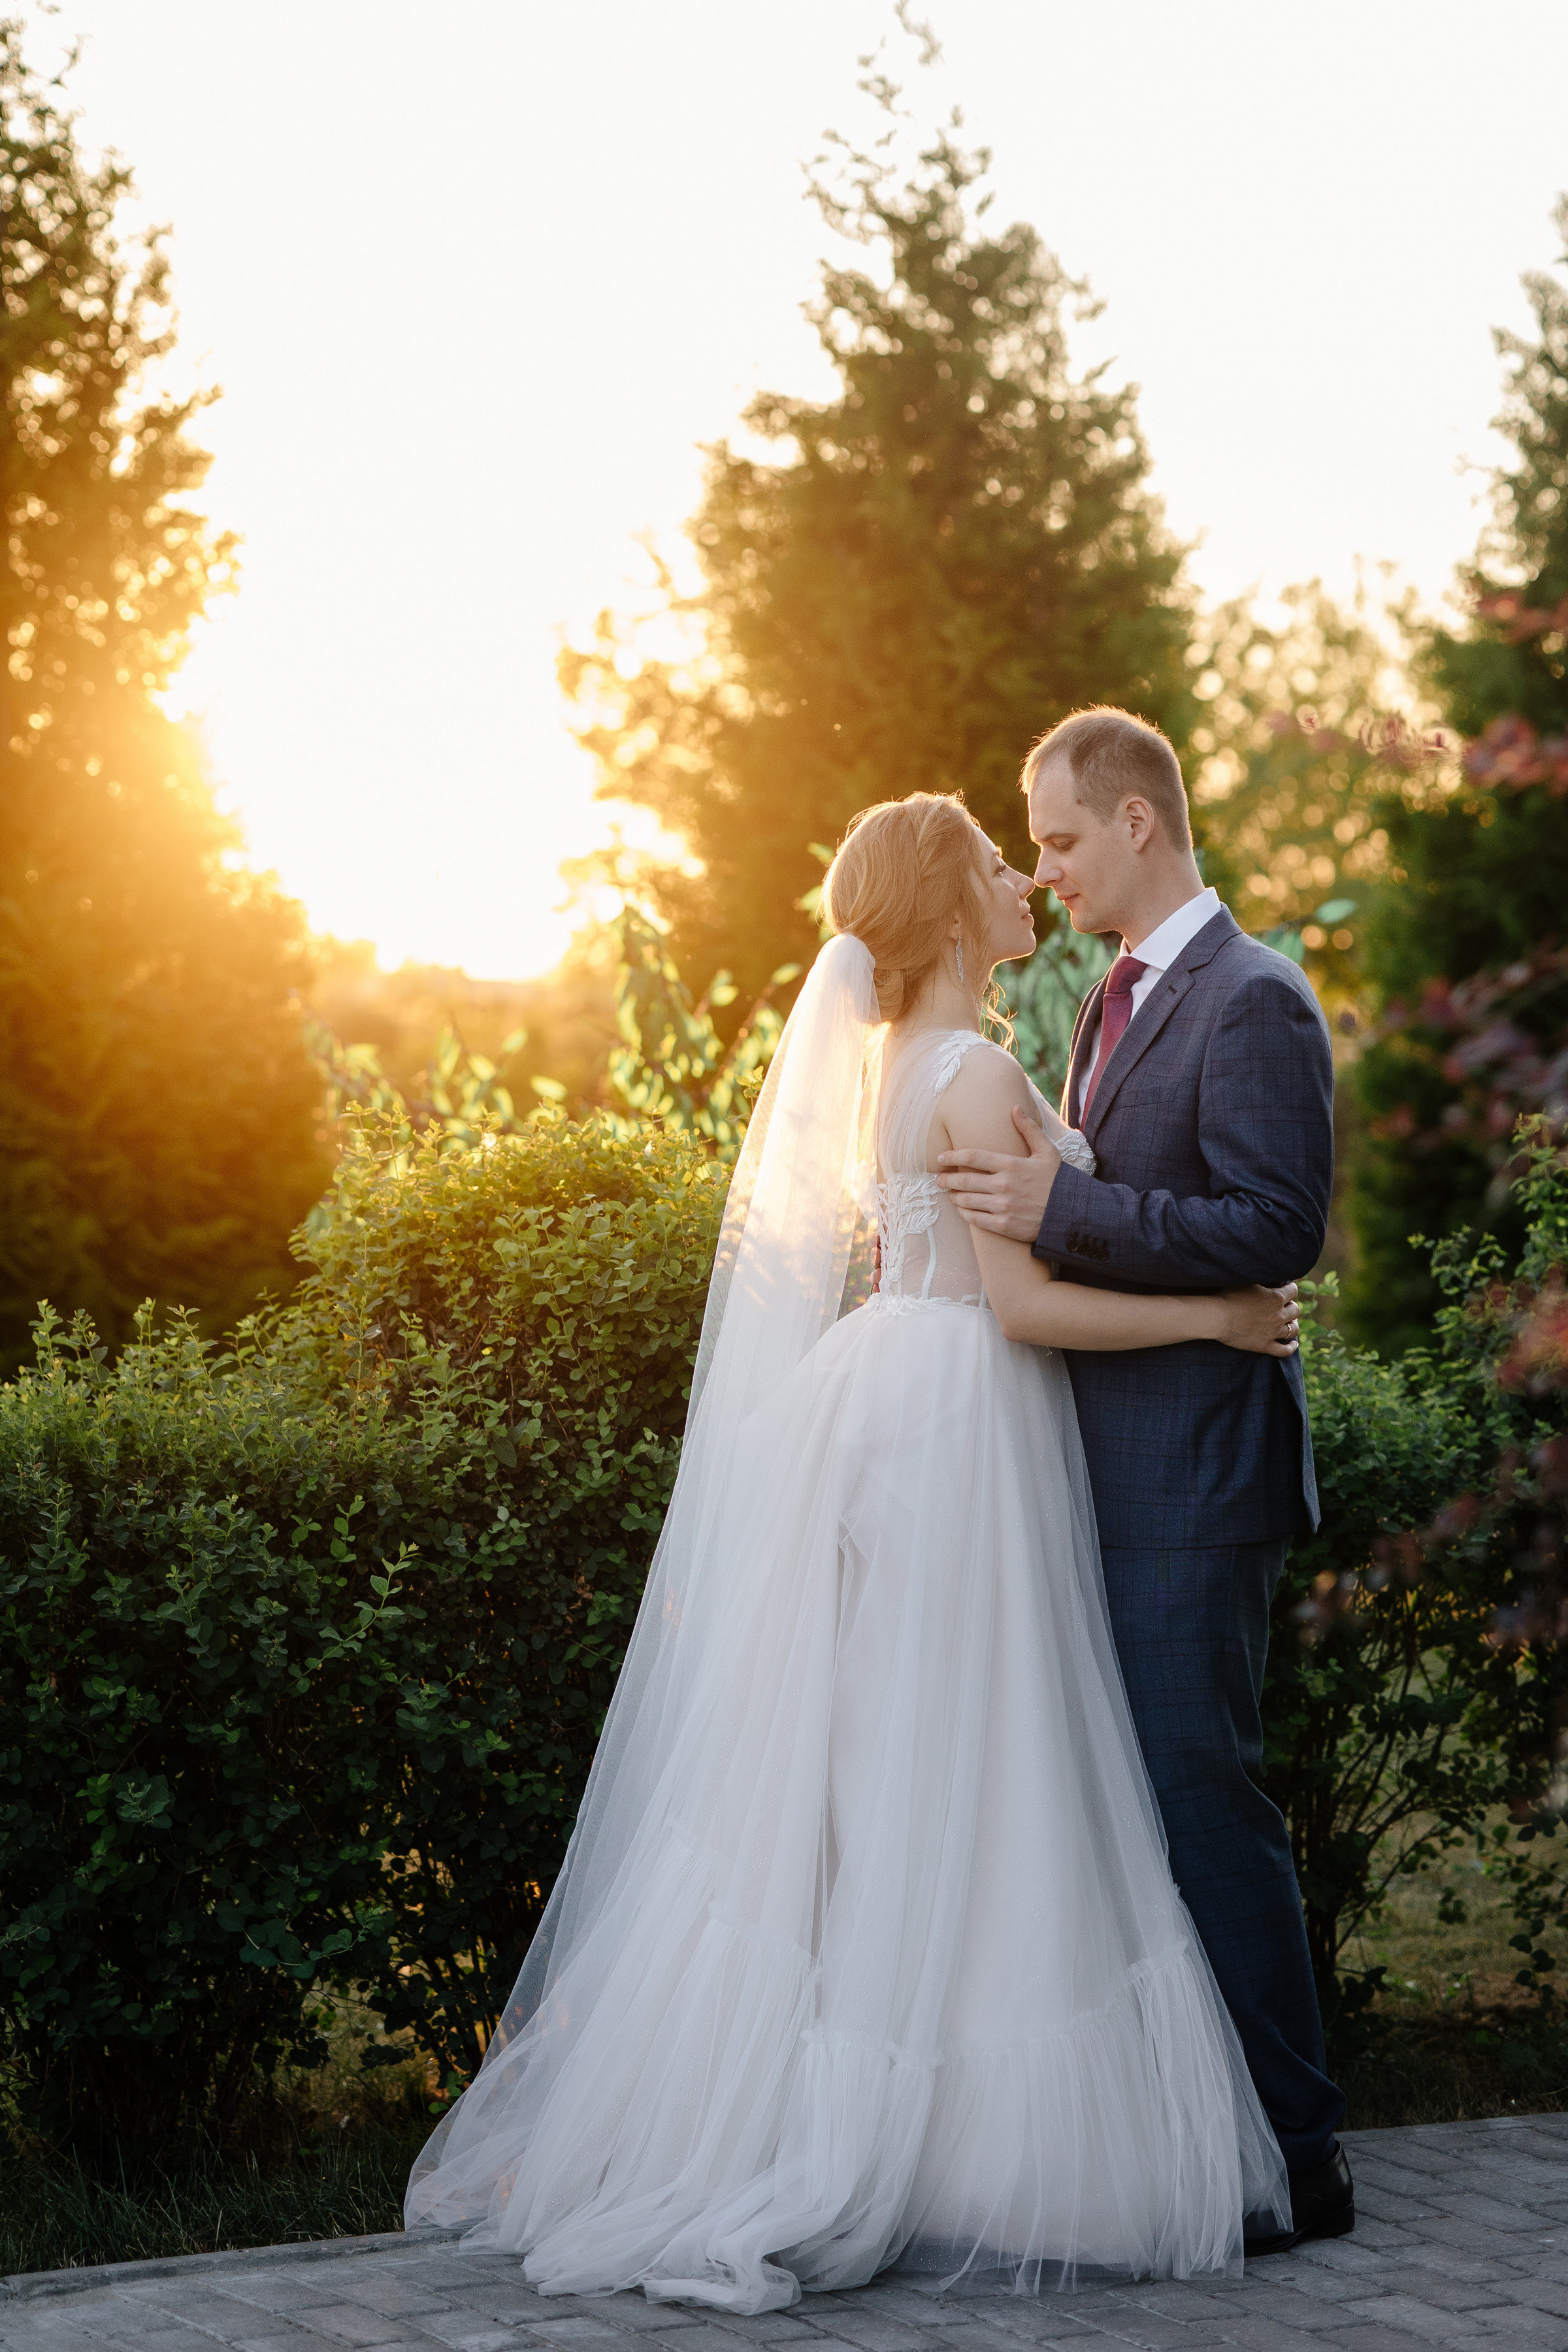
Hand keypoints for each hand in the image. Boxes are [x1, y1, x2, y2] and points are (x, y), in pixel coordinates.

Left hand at [938, 1106, 1062, 1242]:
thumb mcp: (1047, 1151)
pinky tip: (962, 1210)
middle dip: (947, 1180)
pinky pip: (975, 1220)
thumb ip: (1028, 1129)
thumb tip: (1014, 1108)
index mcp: (1011, 1164)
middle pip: (964, 1180)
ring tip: (950, 1194)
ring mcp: (1002, 1206)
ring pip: (967, 1201)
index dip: (952, 1157)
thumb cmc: (1058, 1180)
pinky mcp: (1004, 1225)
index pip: (972, 1157)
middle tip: (939, 1179)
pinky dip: (965, 1214)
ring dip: (954, 1197)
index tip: (940, 1159)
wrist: (1072, 1213)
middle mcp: (1003, 1185)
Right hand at [1215, 1282, 1299, 1354]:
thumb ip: (1263, 1283)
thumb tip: (1268, 1282)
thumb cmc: (1229, 1296)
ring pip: (1293, 1330)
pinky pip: (1284, 1351)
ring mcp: (1273, 1332)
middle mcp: (1279, 1315)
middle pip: (1295, 1311)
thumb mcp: (1248, 1282)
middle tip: (1285, 1306)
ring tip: (1290, 1323)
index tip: (1287, 1288)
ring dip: (1293, 1325)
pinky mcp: (1265, 1345)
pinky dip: (1291, 1348)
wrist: (1217, 1317)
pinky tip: (1293, 1345)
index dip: (1290, 1288)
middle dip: (1292, 1306)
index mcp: (1276, 1297)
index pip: (1293, 1291)